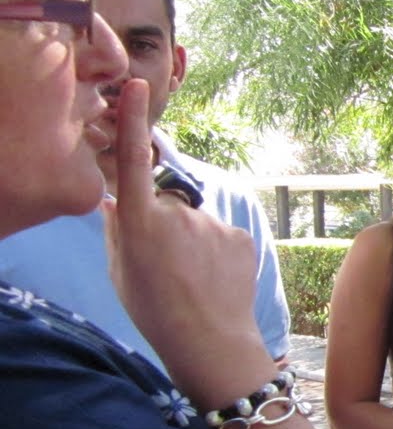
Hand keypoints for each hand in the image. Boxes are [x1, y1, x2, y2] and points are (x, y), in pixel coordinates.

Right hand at [102, 79, 271, 402]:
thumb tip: (116, 200)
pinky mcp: (240, 234)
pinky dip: (219, 252)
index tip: (138, 87)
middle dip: (167, 226)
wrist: (210, 341)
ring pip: (197, 223)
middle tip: (168, 265)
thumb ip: (119, 229)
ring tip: (194, 278)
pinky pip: (223, 236)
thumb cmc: (155, 309)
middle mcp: (176, 213)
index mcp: (140, 221)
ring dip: (194, 242)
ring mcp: (212, 222)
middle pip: (168, 205)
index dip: (136, 121)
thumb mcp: (121, 270)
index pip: (134, 160)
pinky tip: (216, 279)